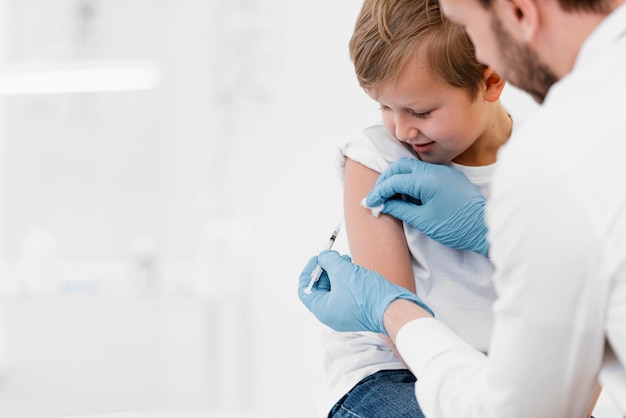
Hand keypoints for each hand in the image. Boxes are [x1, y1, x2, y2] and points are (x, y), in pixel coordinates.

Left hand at [298, 250, 432, 335]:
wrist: (393, 308)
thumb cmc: (366, 295)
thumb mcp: (342, 271)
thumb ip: (328, 261)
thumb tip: (323, 257)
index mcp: (322, 310)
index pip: (305, 290)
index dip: (309, 271)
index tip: (318, 258)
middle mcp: (331, 314)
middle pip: (320, 288)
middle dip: (325, 269)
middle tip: (333, 257)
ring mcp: (344, 313)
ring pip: (334, 288)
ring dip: (337, 272)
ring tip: (346, 261)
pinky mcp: (356, 309)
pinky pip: (345, 292)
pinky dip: (347, 279)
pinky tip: (354, 269)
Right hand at [365, 158, 488, 256]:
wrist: (486, 229)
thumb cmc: (456, 227)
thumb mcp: (423, 220)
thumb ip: (400, 208)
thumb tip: (383, 204)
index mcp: (427, 180)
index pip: (394, 180)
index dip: (378, 192)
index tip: (369, 203)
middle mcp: (434, 170)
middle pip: (400, 166)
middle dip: (386, 180)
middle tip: (378, 197)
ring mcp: (443, 171)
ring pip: (412, 167)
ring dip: (398, 178)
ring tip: (391, 197)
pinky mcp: (449, 177)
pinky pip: (424, 172)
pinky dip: (411, 179)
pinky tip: (409, 195)